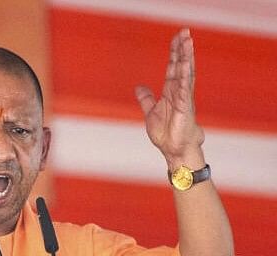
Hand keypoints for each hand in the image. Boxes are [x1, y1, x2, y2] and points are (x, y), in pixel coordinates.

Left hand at [135, 29, 204, 170]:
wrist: (173, 150)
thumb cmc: (166, 134)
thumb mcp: (150, 113)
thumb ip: (146, 99)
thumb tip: (139, 86)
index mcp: (171, 92)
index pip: (173, 67)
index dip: (174, 52)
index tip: (177, 37)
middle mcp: (179, 92)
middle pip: (181, 66)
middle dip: (183, 49)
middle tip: (185, 32)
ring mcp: (184, 98)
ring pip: (185, 73)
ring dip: (186, 57)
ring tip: (188, 41)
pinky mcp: (185, 107)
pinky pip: (184, 89)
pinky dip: (184, 76)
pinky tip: (184, 64)